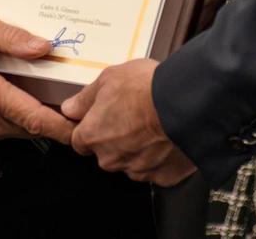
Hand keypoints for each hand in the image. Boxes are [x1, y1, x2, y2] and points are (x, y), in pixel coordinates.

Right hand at [0, 9, 72, 147]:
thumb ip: (12, 37)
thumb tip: (44, 47)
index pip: (32, 117)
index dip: (60, 126)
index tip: (81, 128)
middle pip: (26, 127)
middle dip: (47, 116)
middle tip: (63, 95)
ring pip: (11, 130)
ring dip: (25, 115)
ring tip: (32, 88)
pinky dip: (6, 117)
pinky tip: (6, 93)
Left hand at [62, 59, 195, 185]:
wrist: (184, 104)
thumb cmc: (147, 89)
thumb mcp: (109, 78)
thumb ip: (85, 97)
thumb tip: (71, 107)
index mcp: (93, 135)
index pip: (78, 139)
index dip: (87, 127)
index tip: (98, 117)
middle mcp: (110, 158)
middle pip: (105, 150)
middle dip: (115, 135)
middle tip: (132, 113)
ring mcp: (136, 170)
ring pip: (130, 160)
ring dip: (137, 146)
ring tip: (153, 121)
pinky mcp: (161, 176)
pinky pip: (156, 167)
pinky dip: (159, 155)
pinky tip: (166, 136)